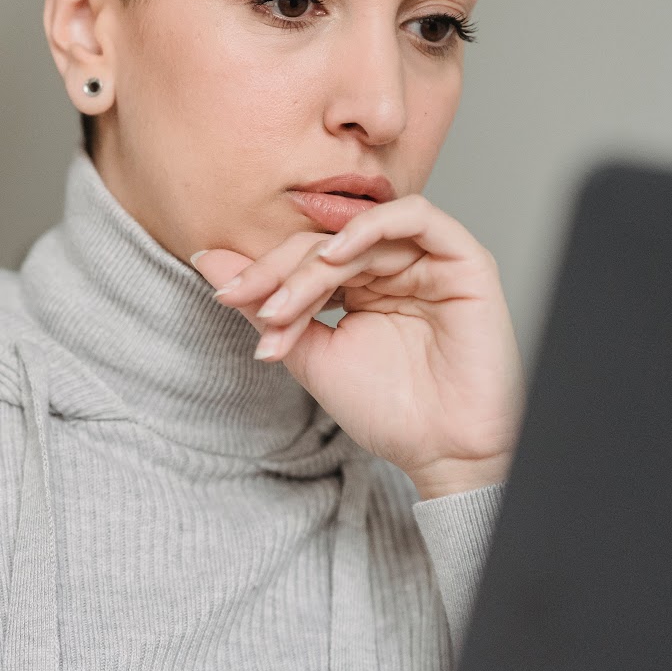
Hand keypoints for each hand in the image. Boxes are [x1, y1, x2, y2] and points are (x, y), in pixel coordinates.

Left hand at [191, 195, 523, 498]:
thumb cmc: (388, 410)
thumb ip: (266, 307)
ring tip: (288, 301)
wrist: (442, 453)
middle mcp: (394, 266)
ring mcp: (429, 261)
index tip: (224, 298)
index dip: (262, 274)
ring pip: (358, 233)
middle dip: (281, 272)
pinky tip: (336, 254)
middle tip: (253, 305)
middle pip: (325, 242)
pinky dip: (371, 227)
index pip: (303, 257)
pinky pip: (419, 217)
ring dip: (314, 264)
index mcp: (361, 284)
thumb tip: (207, 258)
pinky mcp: (464, 261)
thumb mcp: (312, 355)